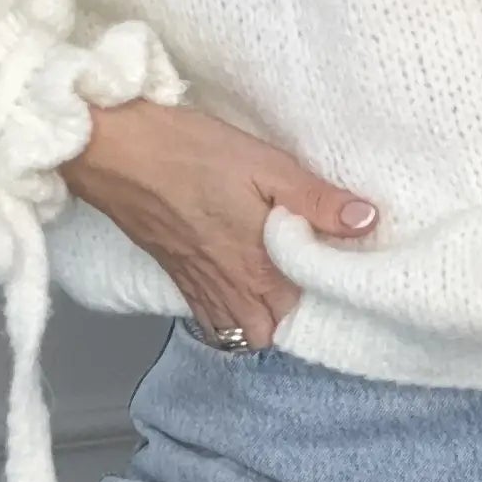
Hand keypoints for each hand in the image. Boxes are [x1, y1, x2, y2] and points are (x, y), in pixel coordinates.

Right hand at [61, 100, 377, 348]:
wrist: (115, 150)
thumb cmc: (189, 153)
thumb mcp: (265, 165)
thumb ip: (316, 200)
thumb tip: (366, 221)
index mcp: (259, 268)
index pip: (304, 308)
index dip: (322, 290)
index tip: (332, 264)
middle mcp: (229, 289)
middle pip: (271, 330)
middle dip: (289, 312)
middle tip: (304, 273)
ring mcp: (197, 287)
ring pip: (239, 331)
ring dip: (259, 316)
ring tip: (274, 282)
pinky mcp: (174, 277)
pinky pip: (209, 318)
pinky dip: (226, 313)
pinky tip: (236, 281)